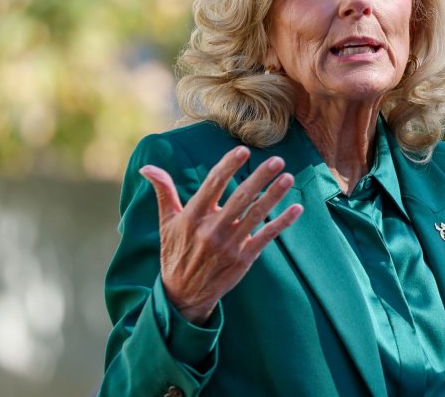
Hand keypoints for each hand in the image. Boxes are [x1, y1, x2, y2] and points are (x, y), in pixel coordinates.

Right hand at [139, 146, 302, 324]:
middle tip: (276, 160)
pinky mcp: (244, 258)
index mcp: (193, 217)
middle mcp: (212, 229)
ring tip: (288, 177)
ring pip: (256, 215)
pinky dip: (283, 222)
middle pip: (240, 198)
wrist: (183, 295)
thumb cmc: (175, 252)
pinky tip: (297, 208)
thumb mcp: (166, 223)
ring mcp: (230, 245)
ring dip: (274, 195)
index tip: (243, 150)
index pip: (213, 184)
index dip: (229, 166)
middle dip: (259, 177)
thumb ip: (163, 192)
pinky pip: (266, 236)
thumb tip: (147, 168)